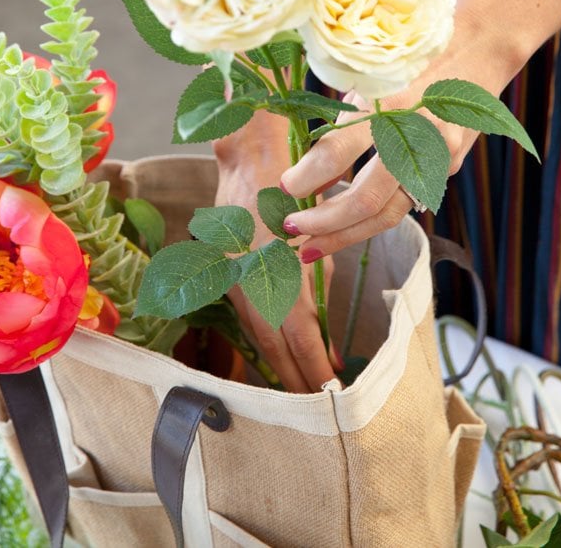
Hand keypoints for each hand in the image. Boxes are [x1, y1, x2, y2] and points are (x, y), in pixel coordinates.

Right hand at [214, 112, 340, 392]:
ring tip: (300, 389)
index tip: (335, 390)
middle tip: (318, 403)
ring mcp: (233, 277)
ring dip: (278, 366)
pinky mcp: (225, 273)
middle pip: (273, 346)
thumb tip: (324, 334)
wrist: (249, 156)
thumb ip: (318, 285)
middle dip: (296, 378)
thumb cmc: (294, 189)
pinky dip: (263, 342)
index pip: (298, 334)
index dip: (315, 366)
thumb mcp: (319, 234)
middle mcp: (251, 279)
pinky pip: (245, 317)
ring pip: (257, 335)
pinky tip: (276, 356)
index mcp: (277, 267)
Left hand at [280, 0, 523, 261]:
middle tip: (292, 228)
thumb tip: (312, 176)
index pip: (338, 152)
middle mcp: (414, 135)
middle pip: (366, 198)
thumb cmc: (411, 62)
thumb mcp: (369, 83)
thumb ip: (344, 128)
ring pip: (388, 215)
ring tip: (312, 246)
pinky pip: (402, 204)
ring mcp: (436, 158)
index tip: (285, 187)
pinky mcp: (446, 171)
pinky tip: (344, 229)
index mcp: (386, 104)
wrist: (477, 51)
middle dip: (324, 221)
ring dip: (346, 235)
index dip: (306, 176)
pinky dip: (369, 221)